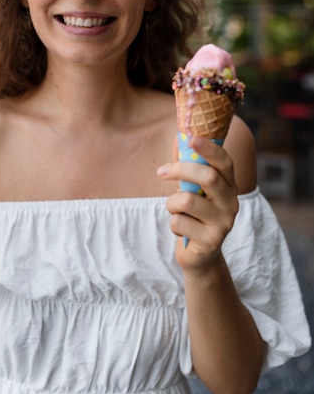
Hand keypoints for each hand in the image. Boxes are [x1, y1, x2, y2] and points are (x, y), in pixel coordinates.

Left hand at [158, 136, 238, 271]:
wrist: (200, 256)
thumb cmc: (193, 215)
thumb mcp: (193, 190)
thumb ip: (189, 166)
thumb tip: (178, 136)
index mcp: (228, 185)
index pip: (225, 162)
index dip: (209, 148)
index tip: (191, 138)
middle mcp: (231, 202)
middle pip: (208, 177)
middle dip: (181, 169)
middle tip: (161, 171)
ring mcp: (224, 223)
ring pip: (187, 201)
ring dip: (172, 204)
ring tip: (174, 211)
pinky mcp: (212, 241)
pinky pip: (179, 223)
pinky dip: (173, 224)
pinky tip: (182, 230)